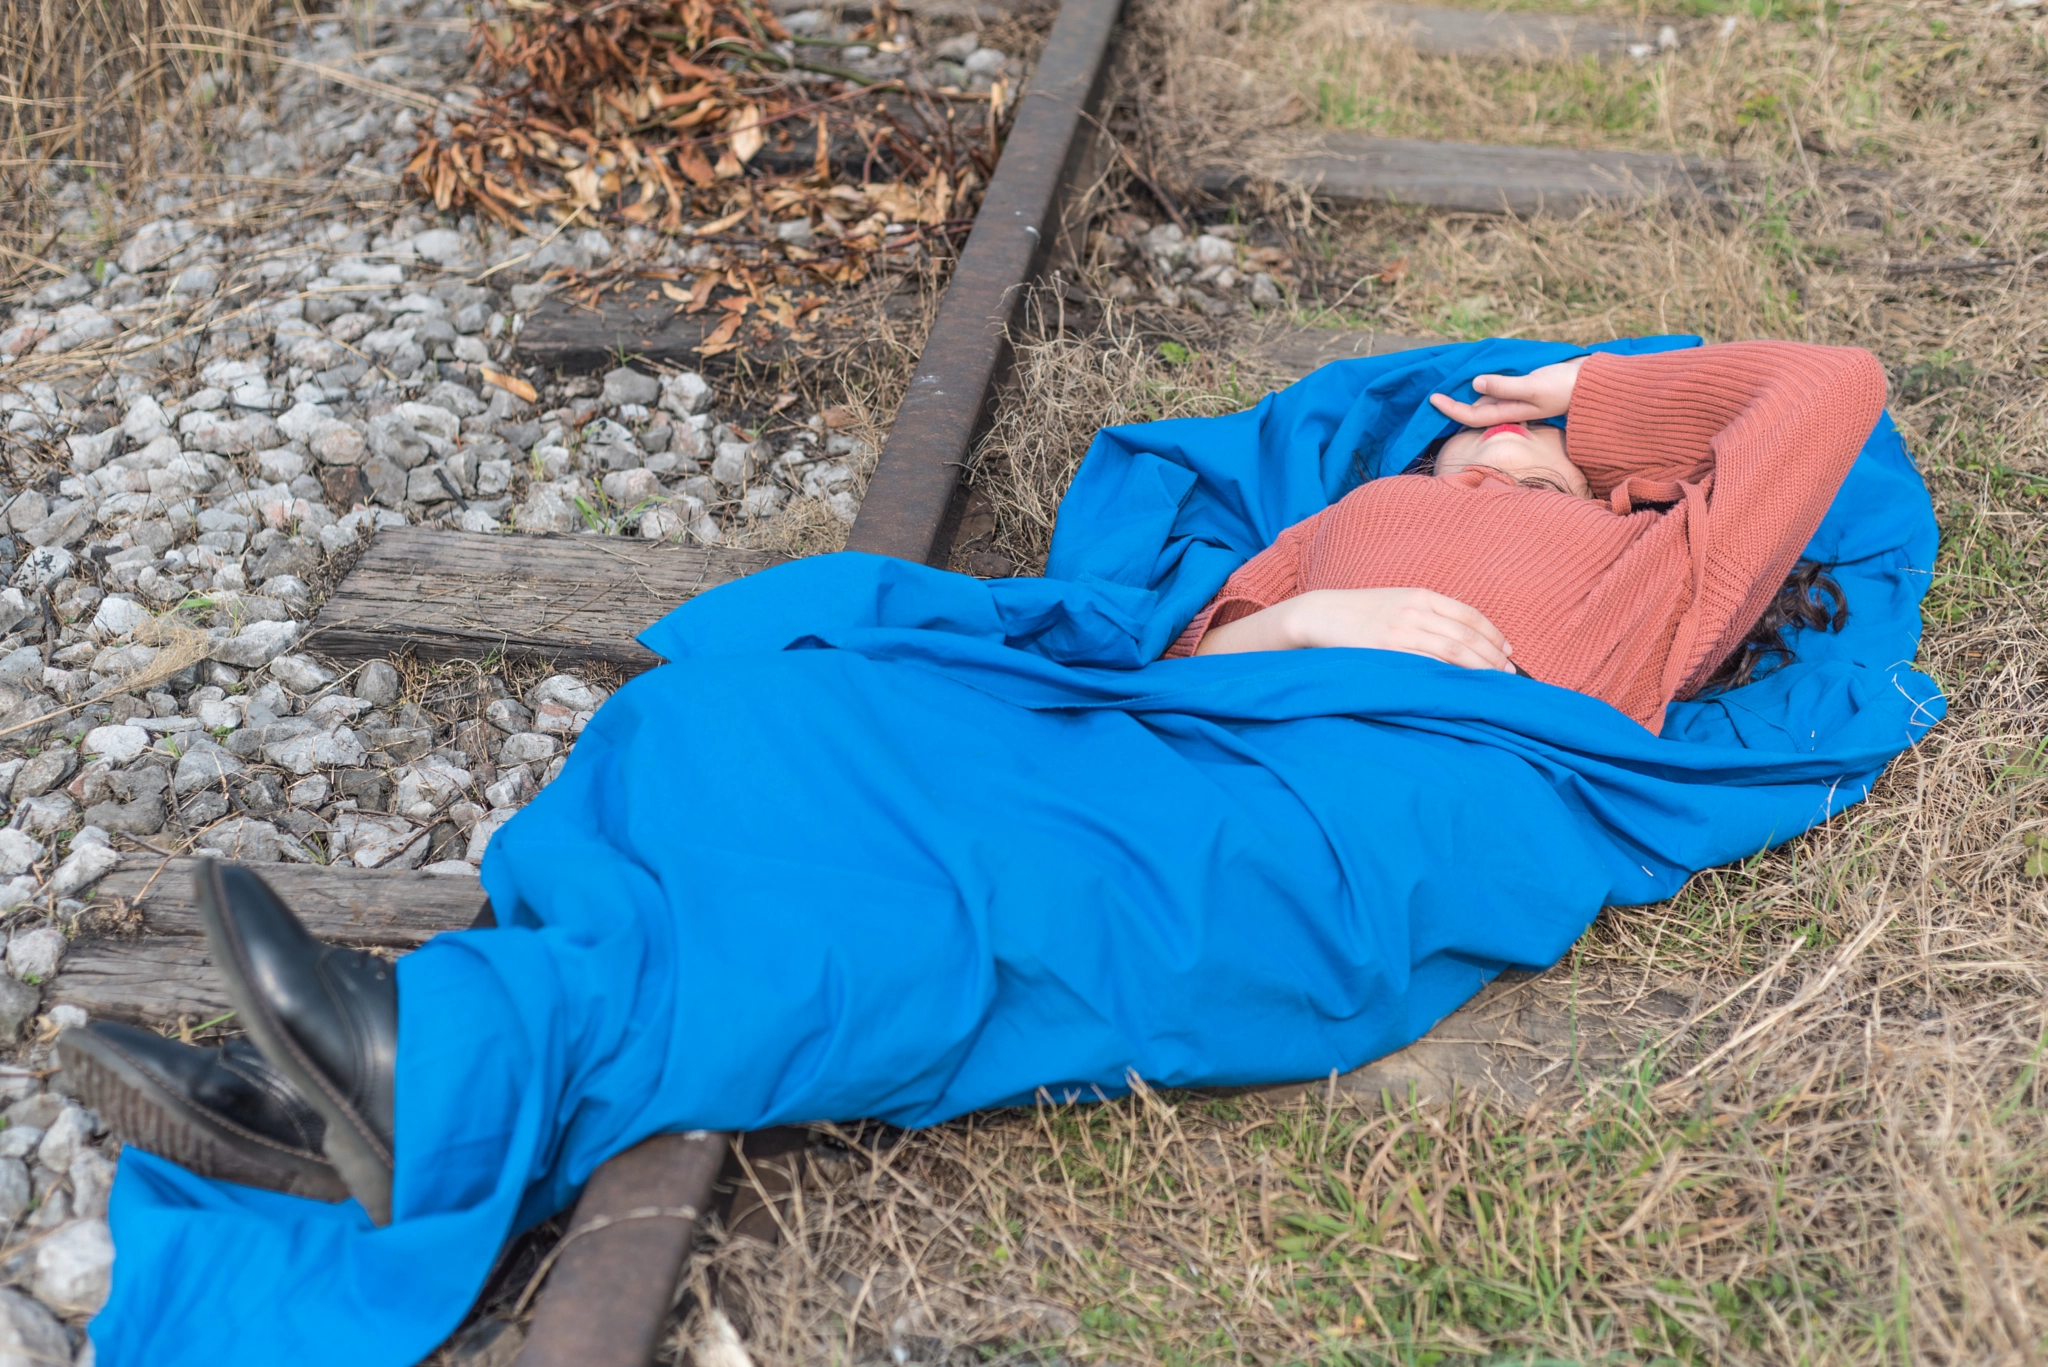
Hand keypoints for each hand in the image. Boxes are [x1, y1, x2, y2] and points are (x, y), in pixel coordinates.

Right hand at [1197, 587, 1513, 671]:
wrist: (1318, 615)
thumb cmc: (1357, 614)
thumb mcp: (1393, 603)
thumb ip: (1422, 614)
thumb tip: (1453, 636)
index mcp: (1420, 595)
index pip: (1468, 614)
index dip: (1492, 634)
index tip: (1506, 650)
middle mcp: (1416, 609)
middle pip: (1467, 634)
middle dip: (1492, 655)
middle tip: (1508, 674)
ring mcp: (1402, 628)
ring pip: (1454, 649)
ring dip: (1479, 667)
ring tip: (1494, 682)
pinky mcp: (1388, 647)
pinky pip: (1429, 662)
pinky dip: (1451, 674)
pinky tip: (1463, 685)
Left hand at [1429, 356, 1585, 427]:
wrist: (1594, 383)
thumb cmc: (1565, 386)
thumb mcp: (1533, 386)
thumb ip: (1505, 387)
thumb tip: (1475, 384)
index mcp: (1510, 413)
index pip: (1472, 417)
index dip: (1450, 409)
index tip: (1432, 398)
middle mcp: (1510, 409)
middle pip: (1475, 409)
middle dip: (1455, 401)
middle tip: (1434, 386)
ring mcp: (1518, 399)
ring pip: (1486, 398)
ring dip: (1468, 391)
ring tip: (1449, 377)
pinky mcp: (1525, 388)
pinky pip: (1497, 387)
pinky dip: (1485, 381)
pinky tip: (1476, 372)